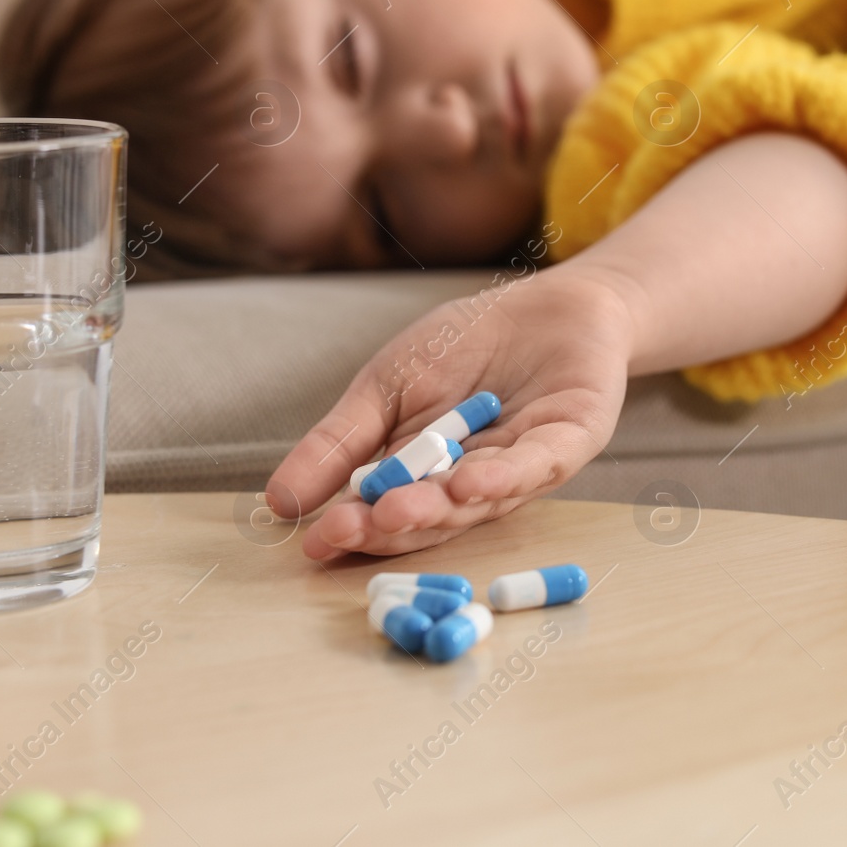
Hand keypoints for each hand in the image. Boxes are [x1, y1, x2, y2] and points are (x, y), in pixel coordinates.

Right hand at [266, 267, 636, 559]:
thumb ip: (339, 442)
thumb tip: (277, 501)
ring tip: (396, 512)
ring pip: (479, 500)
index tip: (315, 543)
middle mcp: (475, 485)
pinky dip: (504, 476)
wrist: (549, 304)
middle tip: (352, 531)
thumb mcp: (385, 387)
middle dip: (392, 527)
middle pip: (432, 518)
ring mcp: (524, 467)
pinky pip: (535, 465)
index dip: (355, 530)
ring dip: (438, 508)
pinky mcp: (569, 441)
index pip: (388, 514)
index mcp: (430, 479)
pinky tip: (468, 482)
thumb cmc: (465, 344)